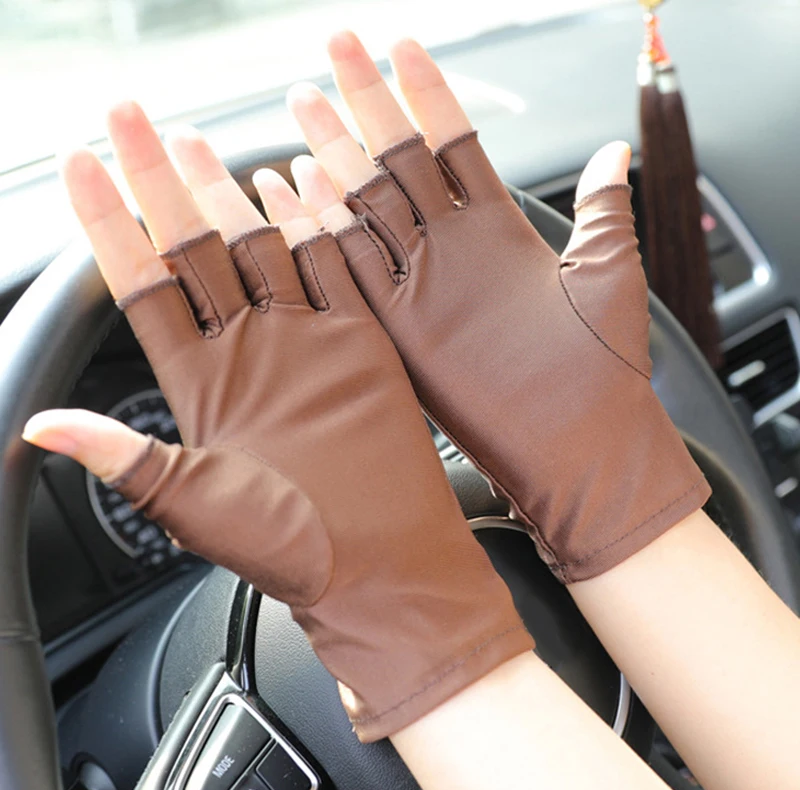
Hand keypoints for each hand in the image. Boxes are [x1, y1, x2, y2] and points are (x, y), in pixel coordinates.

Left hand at [23, 102, 532, 740]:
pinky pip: (331, 268)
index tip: (81, 168)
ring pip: (259, 249)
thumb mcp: (190, 503)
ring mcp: (302, 342)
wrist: (380, 560)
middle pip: (194, 248)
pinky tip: (291, 183)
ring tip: (197, 141)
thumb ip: (124, 454)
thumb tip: (42, 428)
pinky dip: (312, 225)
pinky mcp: (357, 342)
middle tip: (132, 121)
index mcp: (198, 385)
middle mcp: (246, 353)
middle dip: (160, 184)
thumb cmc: (289, 548)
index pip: (141, 285)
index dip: (108, 226)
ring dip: (226, 193)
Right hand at [280, 32, 709, 582]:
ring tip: (301, 105)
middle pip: (399, 163)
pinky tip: (295, 188)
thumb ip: (604, 208)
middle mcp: (453, 255)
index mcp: (499, 234)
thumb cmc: (606, 372)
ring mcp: (422, 289)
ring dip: (334, 155)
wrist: (581, 452)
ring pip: (369, 208)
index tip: (400, 45)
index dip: (428, 94)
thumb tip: (614, 150)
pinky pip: (354, 268)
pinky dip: (324, 228)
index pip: (453, 144)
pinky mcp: (402, 330)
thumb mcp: (611, 275)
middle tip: (333, 54)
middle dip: (366, 106)